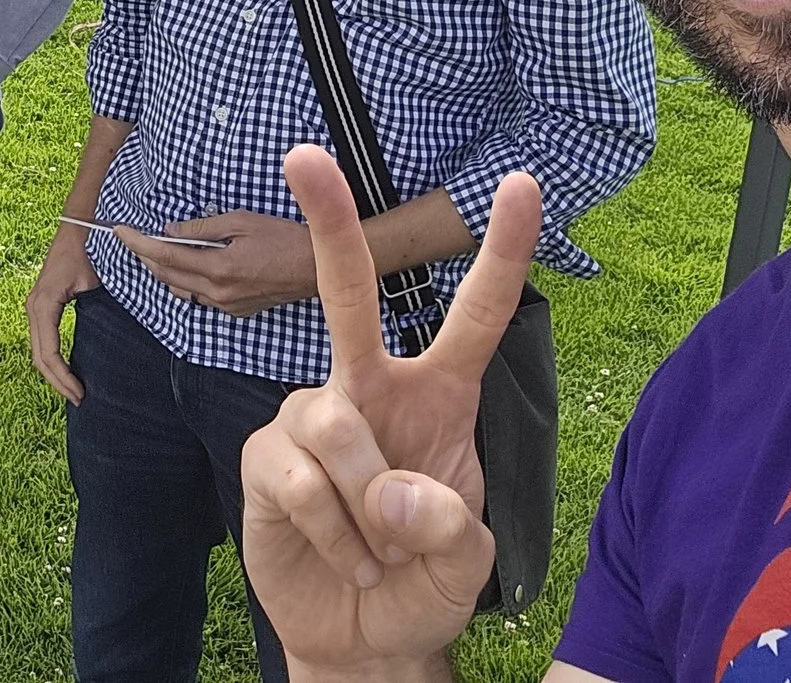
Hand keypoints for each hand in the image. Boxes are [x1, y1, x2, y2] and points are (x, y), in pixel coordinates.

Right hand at [27, 219, 103, 402]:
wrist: (79, 226)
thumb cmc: (88, 250)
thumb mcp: (90, 282)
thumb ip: (94, 311)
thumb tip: (106, 345)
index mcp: (43, 305)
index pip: (48, 353)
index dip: (63, 377)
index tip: (80, 394)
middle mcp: (34, 307)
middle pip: (39, 357)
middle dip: (57, 381)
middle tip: (79, 399)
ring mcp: (35, 306)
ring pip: (38, 351)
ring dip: (53, 373)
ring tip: (73, 390)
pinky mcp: (42, 305)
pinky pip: (43, 339)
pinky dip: (52, 359)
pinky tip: (66, 370)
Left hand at [119, 210, 316, 317]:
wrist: (318, 267)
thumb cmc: (284, 238)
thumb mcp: (241, 221)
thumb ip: (202, 228)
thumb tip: (170, 230)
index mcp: (218, 268)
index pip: (164, 256)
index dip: (138, 242)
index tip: (119, 230)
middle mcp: (218, 293)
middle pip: (167, 276)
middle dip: (146, 256)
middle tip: (134, 237)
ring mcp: (227, 306)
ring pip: (181, 291)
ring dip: (166, 271)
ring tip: (161, 249)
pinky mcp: (236, 311)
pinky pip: (200, 299)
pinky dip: (187, 282)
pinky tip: (192, 266)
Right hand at [239, 146, 541, 682]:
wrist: (364, 638)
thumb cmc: (422, 581)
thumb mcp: (468, 562)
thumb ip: (450, 525)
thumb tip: (395, 491)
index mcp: (440, 396)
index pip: (477, 314)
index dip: (504, 251)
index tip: (523, 183)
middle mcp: (373, 389)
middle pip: (349, 294)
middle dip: (328, 221)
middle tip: (304, 155)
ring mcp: (313, 417)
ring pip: (337, 424)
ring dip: (368, 510)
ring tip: (378, 551)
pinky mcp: (267, 458)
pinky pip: (301, 477)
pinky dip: (335, 532)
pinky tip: (346, 555)